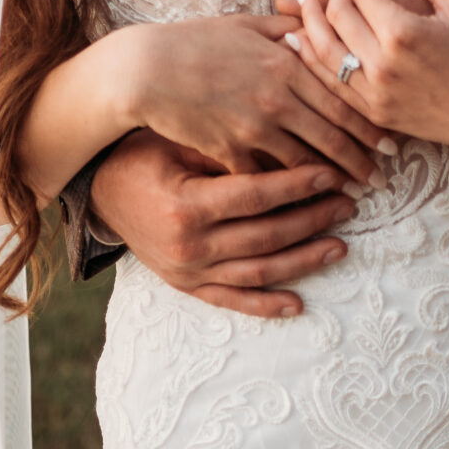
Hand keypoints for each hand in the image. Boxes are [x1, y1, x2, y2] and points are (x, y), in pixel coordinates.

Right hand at [90, 129, 359, 317]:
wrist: (101, 193)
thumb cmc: (143, 156)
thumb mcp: (178, 143)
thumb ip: (225, 151)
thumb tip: (286, 146)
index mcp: (186, 205)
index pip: (255, 197)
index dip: (297, 186)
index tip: (331, 174)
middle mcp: (189, 246)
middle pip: (265, 236)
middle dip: (311, 220)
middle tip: (347, 204)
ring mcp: (188, 272)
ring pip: (258, 272)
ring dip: (303, 260)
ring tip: (340, 245)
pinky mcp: (187, 287)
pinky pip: (232, 301)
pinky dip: (266, 306)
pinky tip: (299, 303)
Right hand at [120, 12, 388, 183]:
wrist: (145, 70)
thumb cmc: (193, 42)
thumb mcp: (245, 24)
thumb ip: (286, 25)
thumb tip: (314, 20)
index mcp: (286, 63)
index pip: (342, 99)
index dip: (370, 124)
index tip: (392, 143)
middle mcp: (277, 98)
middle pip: (333, 136)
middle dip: (362, 160)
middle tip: (382, 178)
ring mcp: (253, 128)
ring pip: (306, 162)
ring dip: (332, 180)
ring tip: (352, 193)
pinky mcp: (229, 152)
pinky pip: (267, 177)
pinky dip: (287, 190)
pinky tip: (302, 201)